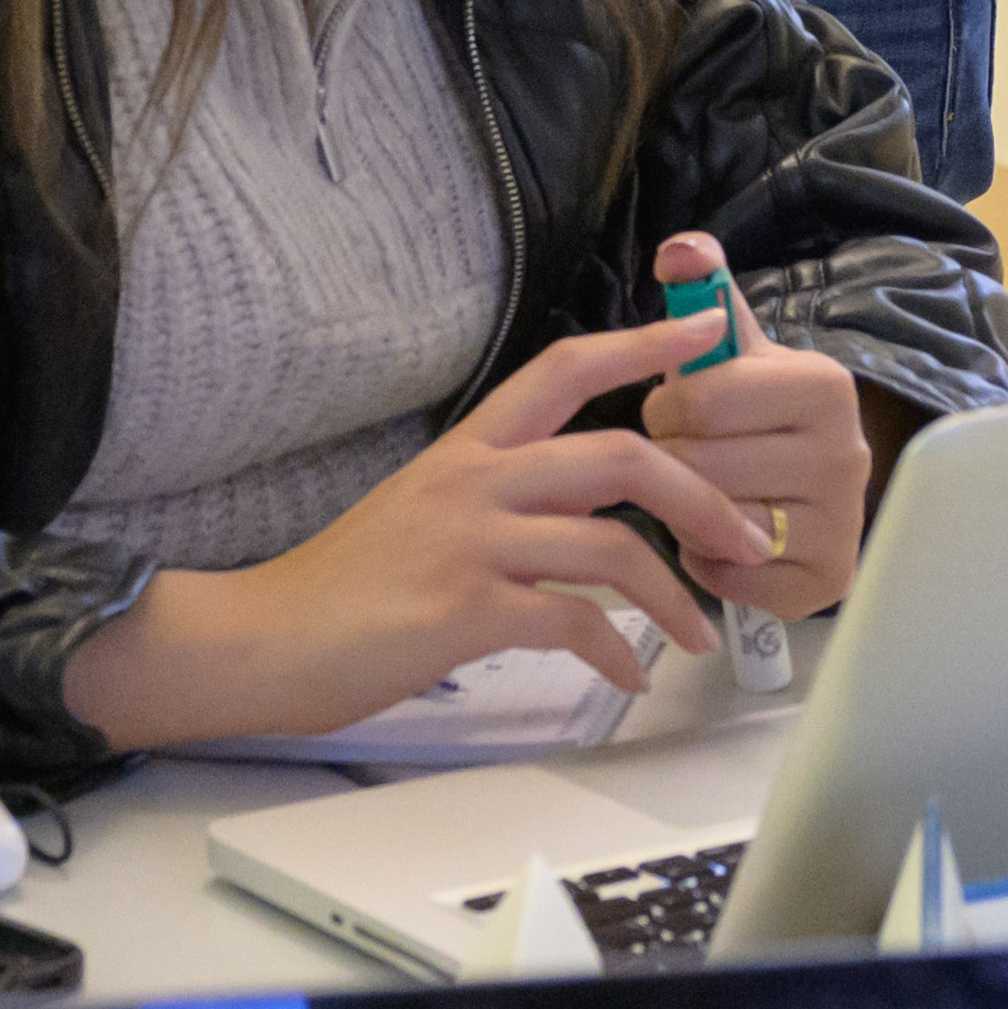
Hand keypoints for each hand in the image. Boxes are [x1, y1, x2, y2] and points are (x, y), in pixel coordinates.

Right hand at [66, 313, 768, 746]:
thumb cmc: (341, 590)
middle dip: (700, 491)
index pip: (565, 368)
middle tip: (743, 530)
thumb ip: (493, 504)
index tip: (705, 331)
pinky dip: (615, 652)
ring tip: (701, 630)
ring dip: (673, 591)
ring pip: (612, 544)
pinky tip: (627, 677)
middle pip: (620, 454)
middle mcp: (476, 481)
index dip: (642, 343)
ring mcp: (472, 543)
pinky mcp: (468, 609)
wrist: (264, 640)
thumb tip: (565, 522)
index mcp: (468, 450)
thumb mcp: (419, 515)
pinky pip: (574, 622)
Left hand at [641, 249, 875, 611]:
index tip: (681, 411)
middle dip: (673, 461)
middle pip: (701, 465)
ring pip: (711, 524)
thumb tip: (680, 248)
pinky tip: (721, 541)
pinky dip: (706, 563)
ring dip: (686, 514)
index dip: (669, 408)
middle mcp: (845, 454)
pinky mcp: (825, 583)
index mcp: (824, 385)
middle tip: (689, 456)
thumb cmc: (758, 414)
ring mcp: (842, 525)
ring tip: (705, 494)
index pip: (702, 398)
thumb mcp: (737, 350)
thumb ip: (704, 291)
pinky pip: (727, 579)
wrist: (812, 488)